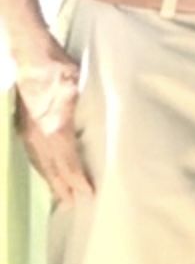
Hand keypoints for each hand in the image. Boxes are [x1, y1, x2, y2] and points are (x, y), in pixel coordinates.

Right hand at [12, 39, 90, 203]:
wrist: (31, 58)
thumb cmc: (61, 70)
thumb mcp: (81, 91)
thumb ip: (87, 112)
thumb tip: (102, 128)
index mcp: (56, 129)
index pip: (69, 162)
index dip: (78, 180)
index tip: (88, 194)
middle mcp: (39, 135)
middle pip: (53, 168)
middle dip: (64, 187)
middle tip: (75, 205)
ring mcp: (28, 131)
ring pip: (41, 163)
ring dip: (52, 180)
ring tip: (62, 196)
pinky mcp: (23, 126)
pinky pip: (33, 154)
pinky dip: (41, 167)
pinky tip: (46, 172)